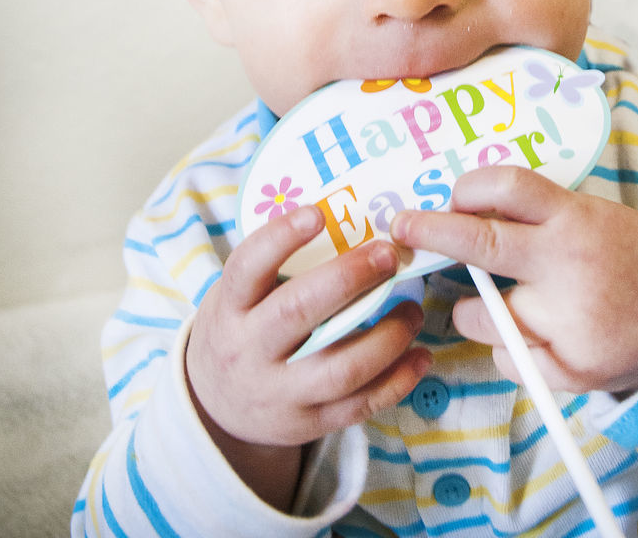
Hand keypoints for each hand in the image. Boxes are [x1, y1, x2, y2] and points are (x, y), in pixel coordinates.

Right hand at [186, 205, 431, 507]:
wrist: (217, 405)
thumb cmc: (243, 326)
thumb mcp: (241, 294)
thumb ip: (278, 266)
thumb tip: (348, 219)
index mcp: (231, 307)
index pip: (248, 266)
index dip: (281, 237)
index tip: (319, 213)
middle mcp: (249, 350)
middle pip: (298, 313)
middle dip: (348, 279)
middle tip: (388, 254)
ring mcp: (278, 393)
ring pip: (337, 368)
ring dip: (385, 336)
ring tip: (413, 310)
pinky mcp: (306, 423)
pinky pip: (358, 406)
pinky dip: (396, 381)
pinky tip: (420, 356)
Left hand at [390, 167, 637, 394]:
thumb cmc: (632, 257)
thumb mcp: (592, 216)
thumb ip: (538, 215)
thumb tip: (463, 208)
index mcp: (575, 218)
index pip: (504, 188)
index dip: (466, 188)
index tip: (447, 197)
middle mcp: (569, 265)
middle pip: (478, 242)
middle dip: (430, 232)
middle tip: (401, 227)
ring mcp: (569, 321)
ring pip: (479, 314)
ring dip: (476, 308)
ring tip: (513, 303)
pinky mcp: (571, 369)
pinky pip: (504, 358)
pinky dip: (509, 348)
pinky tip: (541, 336)